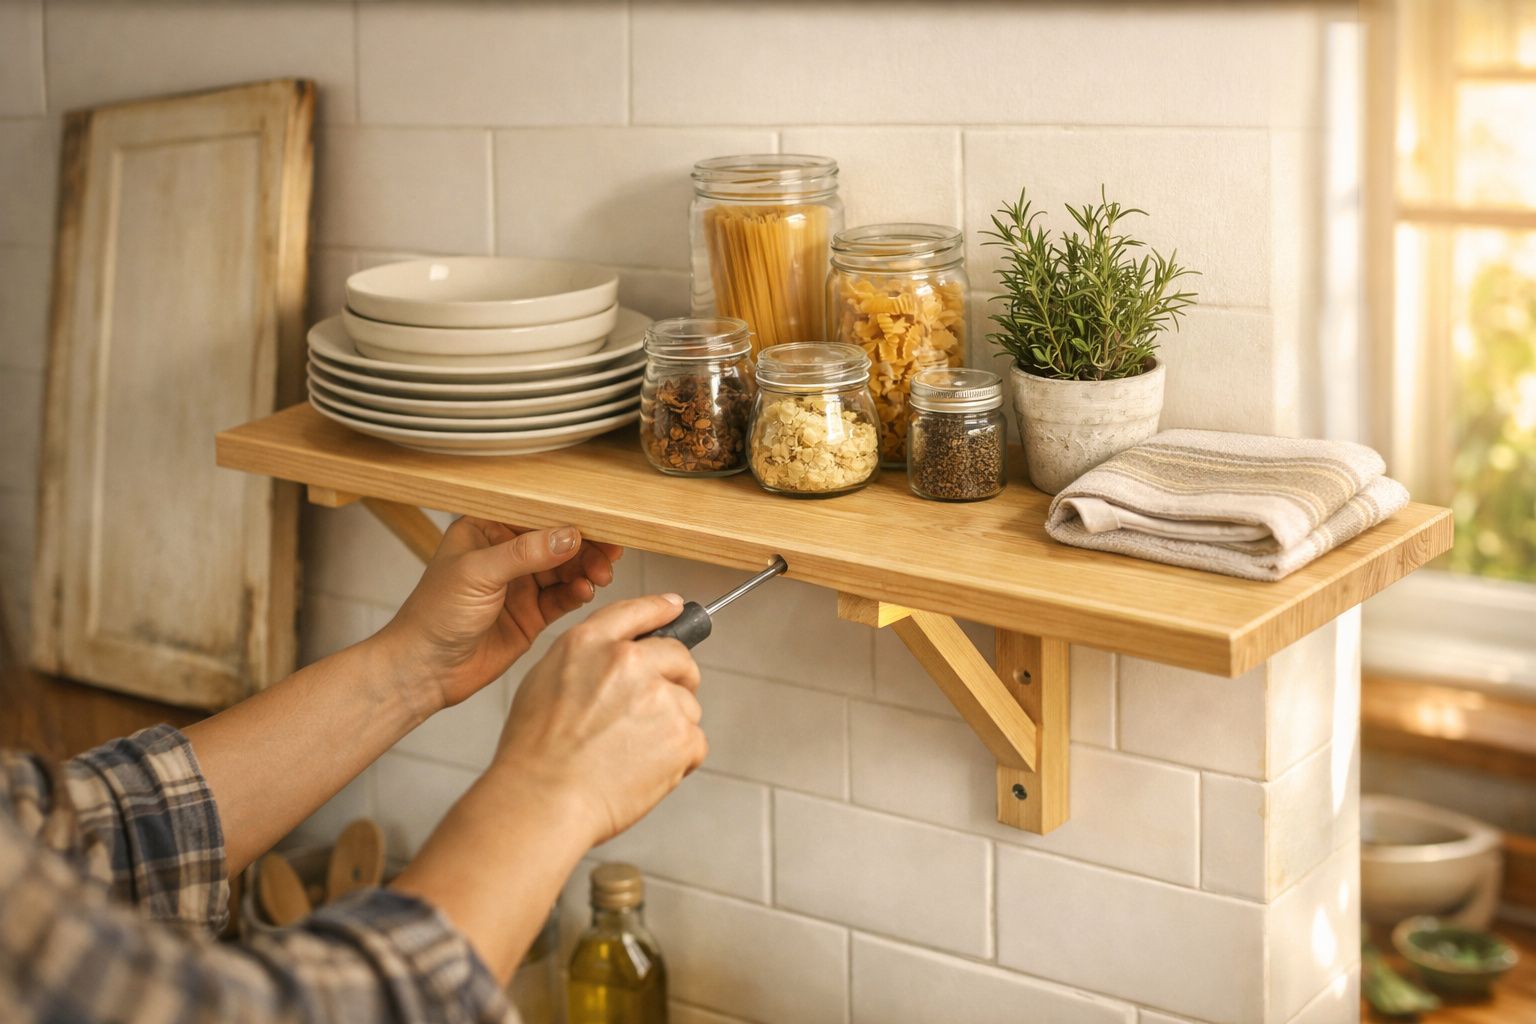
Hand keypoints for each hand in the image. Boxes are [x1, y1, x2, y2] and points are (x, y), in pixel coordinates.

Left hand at [375, 517, 622, 716]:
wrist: (425, 670)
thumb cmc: (434, 614)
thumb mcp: (478, 573)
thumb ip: (526, 553)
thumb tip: (569, 535)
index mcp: (486, 530)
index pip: (536, 515)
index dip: (569, 518)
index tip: (599, 523)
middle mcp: (506, 554)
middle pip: (558, 541)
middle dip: (585, 546)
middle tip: (609, 553)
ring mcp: (520, 584)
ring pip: (566, 568)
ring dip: (585, 569)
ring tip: (599, 576)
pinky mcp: (532, 614)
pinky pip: (563, 597)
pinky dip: (577, 593)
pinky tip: (583, 592)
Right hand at [491, 594, 705, 846]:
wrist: (543, 800)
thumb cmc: (534, 752)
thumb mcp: (544, 679)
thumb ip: (588, 657)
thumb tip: (620, 652)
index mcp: (590, 643)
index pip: (638, 611)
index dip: (662, 610)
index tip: (677, 609)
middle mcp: (629, 661)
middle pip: (680, 657)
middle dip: (675, 680)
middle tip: (651, 713)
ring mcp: (661, 697)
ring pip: (688, 705)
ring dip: (671, 726)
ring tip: (631, 752)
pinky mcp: (682, 736)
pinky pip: (695, 742)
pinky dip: (678, 759)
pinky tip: (643, 770)